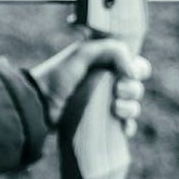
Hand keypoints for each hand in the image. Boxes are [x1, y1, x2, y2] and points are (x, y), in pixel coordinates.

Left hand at [28, 40, 151, 134]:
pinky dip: (127, 127)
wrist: (40, 103)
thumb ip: (113, 51)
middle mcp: (108, 84)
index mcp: (106, 65)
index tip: (129, 74)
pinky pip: (124, 128)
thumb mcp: (84, 53)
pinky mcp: (101, 124)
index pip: (136, 66)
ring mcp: (105, 105)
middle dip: (132, 90)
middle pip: (136, 88)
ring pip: (133, 108)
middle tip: (117, 90)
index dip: (139, 70)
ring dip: (130, 108)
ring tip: (114, 108)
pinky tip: (121, 126)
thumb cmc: (59, 75)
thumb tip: (133, 73)